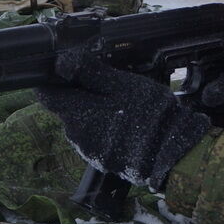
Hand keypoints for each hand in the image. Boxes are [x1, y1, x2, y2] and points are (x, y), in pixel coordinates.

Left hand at [35, 49, 210, 189]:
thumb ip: (89, 73)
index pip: (48, 95)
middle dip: (79, 95)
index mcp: (77, 113)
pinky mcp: (104, 161)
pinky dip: (105, 128)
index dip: (54, 80)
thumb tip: (61, 62)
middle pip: (67, 109)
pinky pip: (96, 138)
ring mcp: (90, 151)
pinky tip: (124, 122)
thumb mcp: (122, 84)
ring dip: (94, 112)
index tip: (66, 70)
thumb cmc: (151, 114)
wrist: (175, 153)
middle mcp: (77, 135)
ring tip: (120, 104)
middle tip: (105, 83)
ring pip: (82, 123)